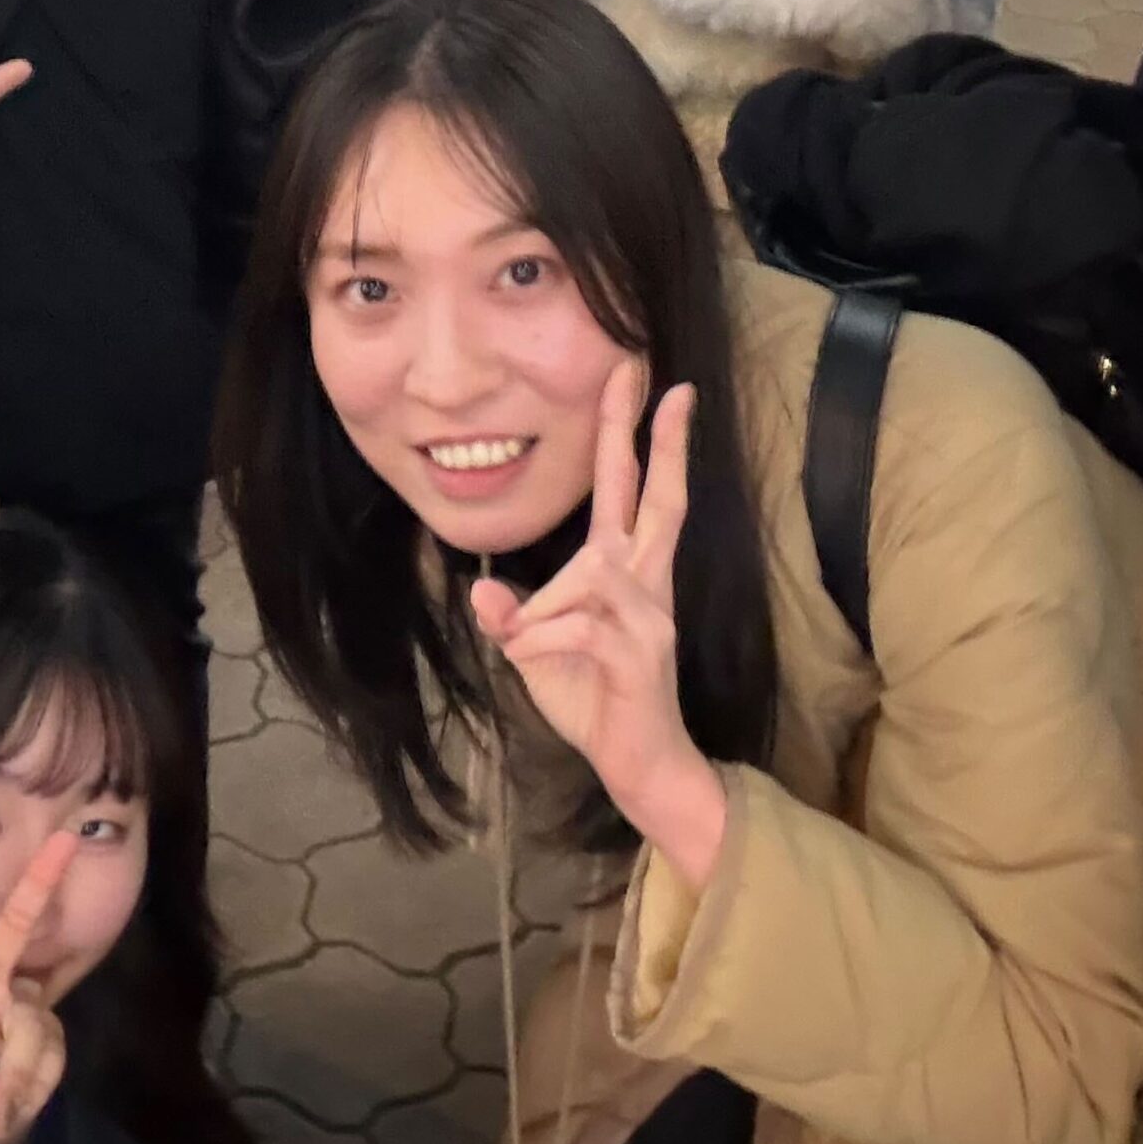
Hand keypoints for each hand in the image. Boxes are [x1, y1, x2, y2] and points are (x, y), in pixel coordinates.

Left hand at [468, 363, 728, 893]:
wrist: (638, 764)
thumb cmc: (594, 699)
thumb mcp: (538, 651)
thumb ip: (515, 615)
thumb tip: (482, 588)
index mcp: (626, 572)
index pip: (638, 491)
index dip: (646, 438)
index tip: (660, 384)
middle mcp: (647, 583)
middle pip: (659, 499)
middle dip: (657, 439)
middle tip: (654, 379)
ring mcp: (649, 616)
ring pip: (587, 574)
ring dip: (541, 608)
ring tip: (524, 642)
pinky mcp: (640, 652)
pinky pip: (575, 626)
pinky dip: (539, 641)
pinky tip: (529, 659)